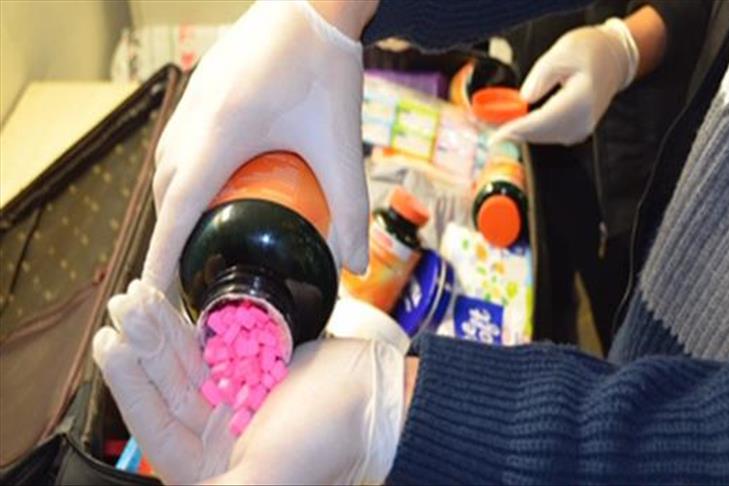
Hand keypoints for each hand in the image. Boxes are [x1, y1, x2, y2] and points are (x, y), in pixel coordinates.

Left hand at [93, 281, 404, 483]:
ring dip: (162, 330)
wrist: (378, 401)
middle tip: (124, 306)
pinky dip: (193, 325)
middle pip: (168, 388)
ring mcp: (235, 402)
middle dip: (144, 346)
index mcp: (212, 468)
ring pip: (187, 362)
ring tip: (139, 297)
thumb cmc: (327, 442)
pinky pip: (213, 347)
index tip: (110, 342)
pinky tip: (174, 304)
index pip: (156, 426)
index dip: (128, 384)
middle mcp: (217, 438)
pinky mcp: (252, 372)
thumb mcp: (265, 476)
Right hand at [143, 0, 369, 291]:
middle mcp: (194, 120)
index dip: (162, 255)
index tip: (152, 293)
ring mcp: (192, 103)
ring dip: (176, 206)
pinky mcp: (200, 93)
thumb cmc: (325, 69)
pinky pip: (178, 145)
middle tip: (189, 274)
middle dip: (171, 238)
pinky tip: (212, 188)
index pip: (179, 209)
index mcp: (222, 133)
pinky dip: (184, 177)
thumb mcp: (340, 145)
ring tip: (201, 238)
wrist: (312, 4)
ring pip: (167, 168)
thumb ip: (349, 206)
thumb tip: (353, 264)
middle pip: (167, 193)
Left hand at [490, 18, 638, 145]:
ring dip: (520, 133)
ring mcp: (581, 129)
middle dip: (513, 132)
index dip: (516, 130)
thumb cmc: (589, 52)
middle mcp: (583, 121)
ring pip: (543, 138)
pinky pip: (549, 136)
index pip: (542, 122)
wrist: (612, 60)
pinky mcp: (577, 132)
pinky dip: (531, 131)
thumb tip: (524, 99)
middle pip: (540, 134)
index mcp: (580, 100)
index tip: (495, 137)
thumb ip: (540, 78)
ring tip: (498, 126)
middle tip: (488, 129)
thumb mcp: (560, 53)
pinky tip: (518, 125)